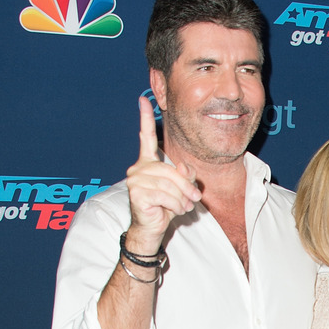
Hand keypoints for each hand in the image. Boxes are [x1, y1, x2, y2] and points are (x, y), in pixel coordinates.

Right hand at [124, 96, 201, 251]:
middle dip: (186, 186)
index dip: (145, 118)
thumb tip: (183, 169)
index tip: (143, 99)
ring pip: (170, 183)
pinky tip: (173, 210)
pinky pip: (164, 194)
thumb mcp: (181, 188)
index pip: (145, 137)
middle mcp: (138, 168)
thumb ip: (185, 175)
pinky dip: (174, 204)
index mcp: (148, 162)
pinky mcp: (136, 192)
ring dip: (181, 198)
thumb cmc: (166, 207)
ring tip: (182, 207)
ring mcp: (135, 179)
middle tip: (193, 200)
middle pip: (171, 170)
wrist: (152, 228)